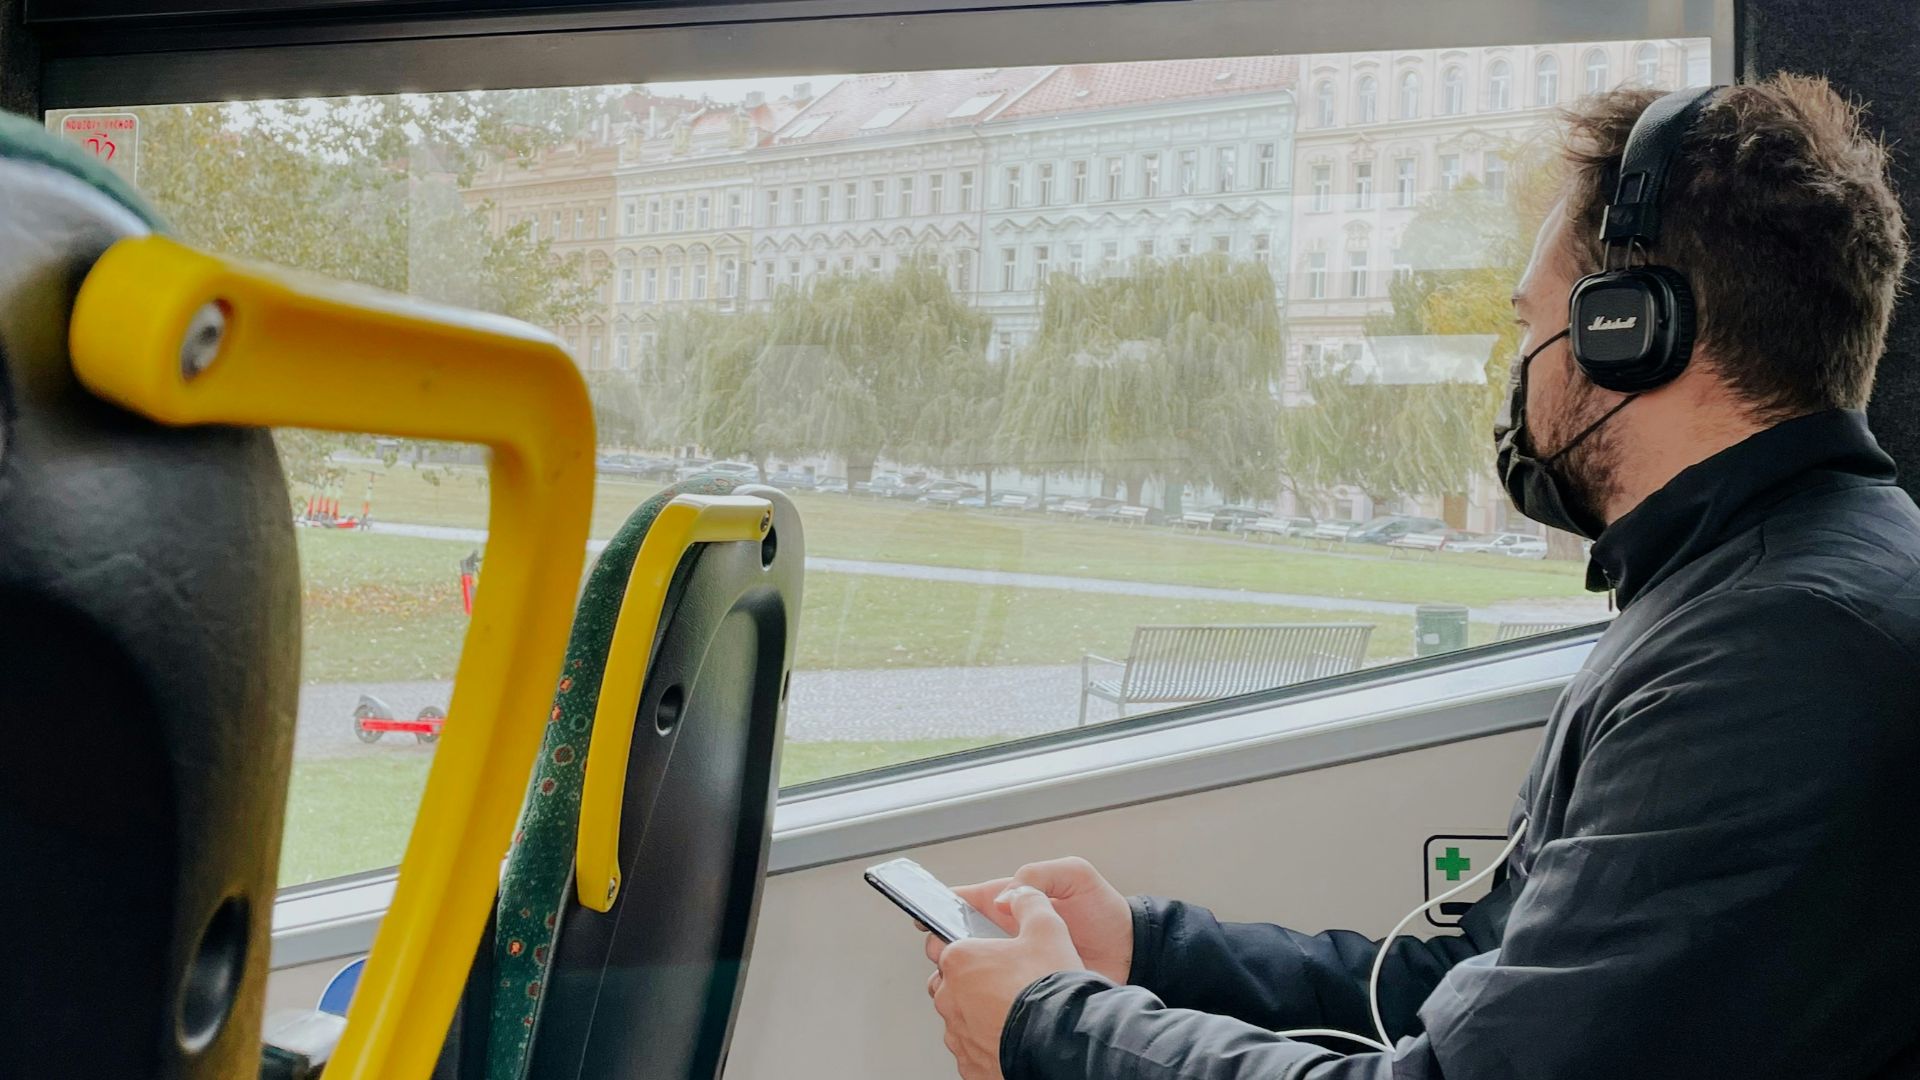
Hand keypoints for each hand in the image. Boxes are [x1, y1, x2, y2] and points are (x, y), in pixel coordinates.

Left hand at [926, 886, 1085, 1079]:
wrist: (1062, 1042)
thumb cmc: (1050, 988)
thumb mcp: (1048, 928)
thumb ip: (1029, 902)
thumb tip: (1020, 893)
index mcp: (959, 960)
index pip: (945, 946)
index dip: (969, 947)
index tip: (988, 953)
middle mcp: (950, 998)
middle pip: (950, 984)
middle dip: (971, 983)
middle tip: (1005, 983)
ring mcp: (958, 1035)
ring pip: (961, 1019)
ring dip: (979, 1015)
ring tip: (1015, 1013)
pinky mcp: (970, 1064)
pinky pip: (973, 1050)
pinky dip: (989, 1044)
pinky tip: (1013, 1038)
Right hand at [954, 857, 1132, 983]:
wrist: (1132, 953)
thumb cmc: (1106, 913)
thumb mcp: (1076, 876)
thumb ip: (1041, 874)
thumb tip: (1006, 895)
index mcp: (1013, 901)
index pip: (968, 901)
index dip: (942, 905)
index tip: (924, 914)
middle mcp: (1009, 932)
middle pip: (961, 937)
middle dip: (945, 943)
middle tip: (946, 949)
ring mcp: (1016, 961)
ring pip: (973, 967)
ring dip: (961, 971)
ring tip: (962, 974)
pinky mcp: (1026, 986)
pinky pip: (995, 991)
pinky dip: (983, 994)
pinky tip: (983, 996)